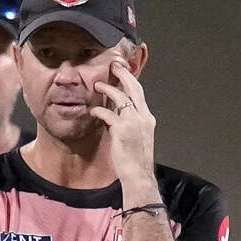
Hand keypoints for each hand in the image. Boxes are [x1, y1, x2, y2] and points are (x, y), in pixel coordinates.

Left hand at [90, 62, 155, 182]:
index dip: (131, 80)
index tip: (122, 70)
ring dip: (108, 89)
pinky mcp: (123, 130)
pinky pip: (108, 114)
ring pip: (121, 97)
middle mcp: (143, 117)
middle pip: (134, 88)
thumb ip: (128, 123)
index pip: (139, 93)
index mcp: (147, 118)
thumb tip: (114, 113)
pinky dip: (99, 110)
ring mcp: (134, 123)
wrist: (139, 175)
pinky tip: (93, 111)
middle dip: (124, 74)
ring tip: (97, 84)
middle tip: (114, 65)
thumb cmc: (135, 159)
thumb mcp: (136, 137)